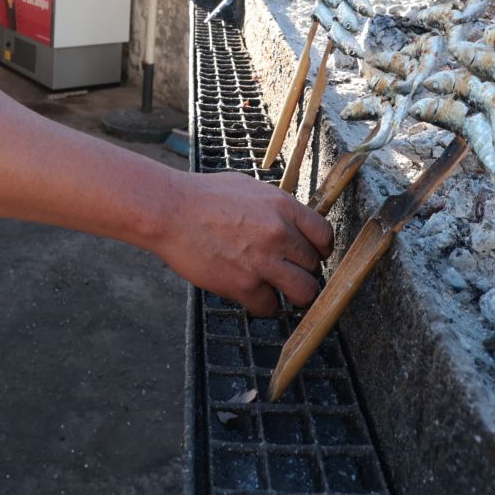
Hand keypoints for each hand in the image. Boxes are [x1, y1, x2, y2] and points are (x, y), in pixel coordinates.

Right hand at [152, 171, 335, 314]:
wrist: (169, 211)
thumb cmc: (204, 196)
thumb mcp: (249, 188)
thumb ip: (276, 208)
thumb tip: (292, 224)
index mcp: (283, 206)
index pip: (324, 235)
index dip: (319, 250)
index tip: (310, 256)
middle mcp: (279, 233)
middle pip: (314, 266)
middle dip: (302, 271)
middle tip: (286, 272)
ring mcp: (263, 261)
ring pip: (303, 292)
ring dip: (292, 294)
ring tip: (277, 289)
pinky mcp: (243, 284)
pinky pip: (269, 306)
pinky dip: (261, 304)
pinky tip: (249, 294)